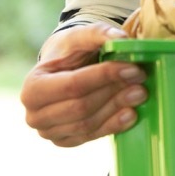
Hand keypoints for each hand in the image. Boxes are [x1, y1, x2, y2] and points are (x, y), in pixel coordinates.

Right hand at [20, 22, 147, 147]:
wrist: (61, 72)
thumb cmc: (69, 52)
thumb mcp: (79, 37)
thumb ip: (97, 33)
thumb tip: (121, 38)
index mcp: (32, 87)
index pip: (73, 85)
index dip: (104, 77)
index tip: (133, 68)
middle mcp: (35, 115)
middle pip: (81, 107)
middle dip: (113, 92)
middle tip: (141, 79)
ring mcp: (48, 132)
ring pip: (88, 124)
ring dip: (117, 108)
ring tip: (140, 93)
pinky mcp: (65, 142)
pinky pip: (91, 136)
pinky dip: (113, 126)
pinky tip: (132, 114)